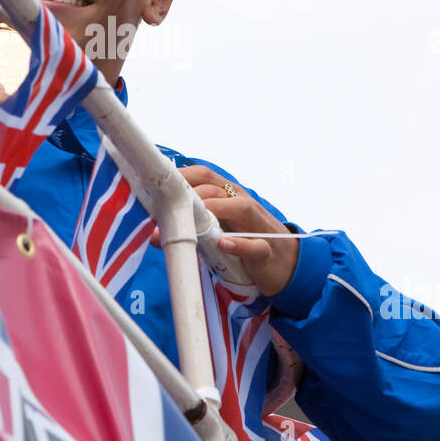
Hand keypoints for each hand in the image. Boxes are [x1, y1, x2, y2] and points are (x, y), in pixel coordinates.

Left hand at [150, 165, 299, 296]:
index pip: (204, 175)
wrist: (286, 265)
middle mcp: (242, 204)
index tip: (156, 183)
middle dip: (191, 192)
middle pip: (217, 188)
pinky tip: (224, 244)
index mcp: (227, 196)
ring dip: (216, 209)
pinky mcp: (267, 251)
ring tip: (195, 216)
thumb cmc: (243, 242)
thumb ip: (189, 229)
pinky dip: (240, 244)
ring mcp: (257, 225)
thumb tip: (153, 233)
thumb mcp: (215, 234)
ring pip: (240, 207)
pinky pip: (256, 245)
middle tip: (166, 204)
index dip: (181, 175)